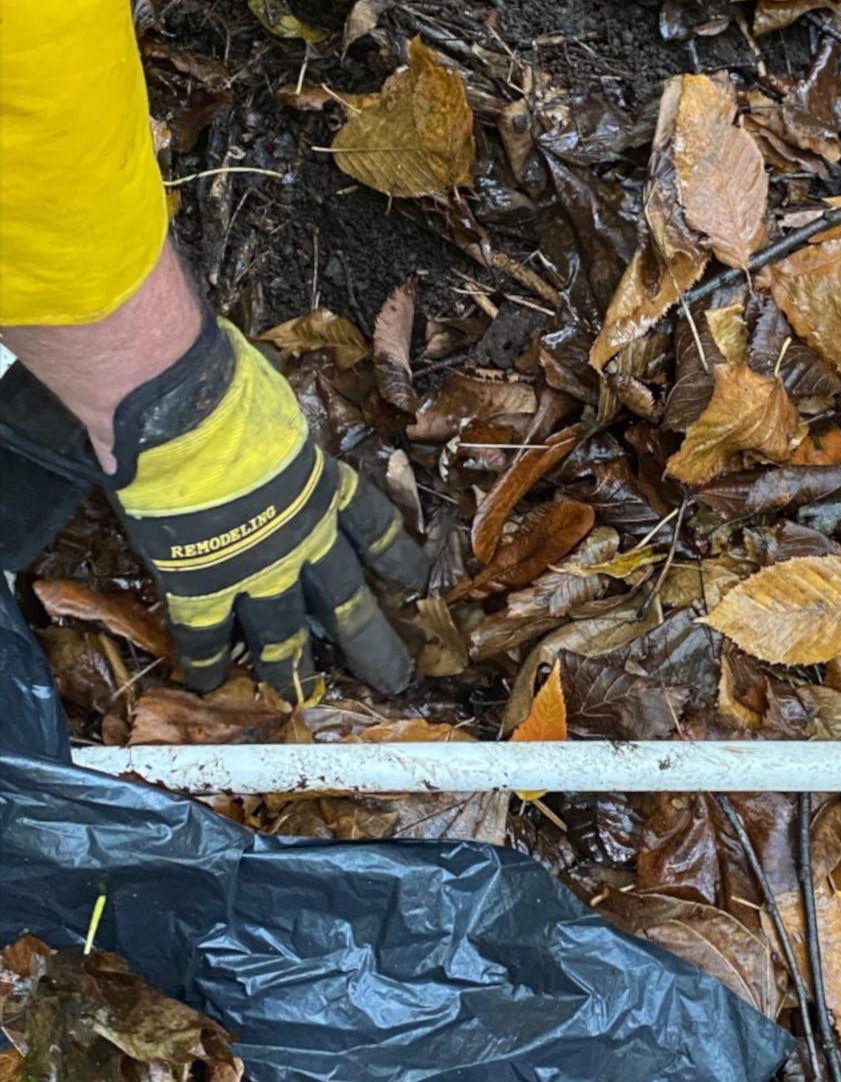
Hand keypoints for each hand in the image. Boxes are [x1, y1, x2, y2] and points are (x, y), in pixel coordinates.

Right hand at [110, 312, 426, 700]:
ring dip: (291, 665)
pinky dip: (208, 660)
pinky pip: (209, 634)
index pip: (375, 530)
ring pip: (285, 632)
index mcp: (326, 487)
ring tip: (300, 692)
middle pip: (349, 602)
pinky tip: (210, 682)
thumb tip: (258, 407)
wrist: (186, 412)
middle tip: (395, 678)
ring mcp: (257, 567)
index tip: (414, 582)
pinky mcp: (204, 583)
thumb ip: (277, 432)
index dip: (396, 559)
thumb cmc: (230, 388)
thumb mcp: (277, 407)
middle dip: (372, 644)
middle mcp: (305, 537)